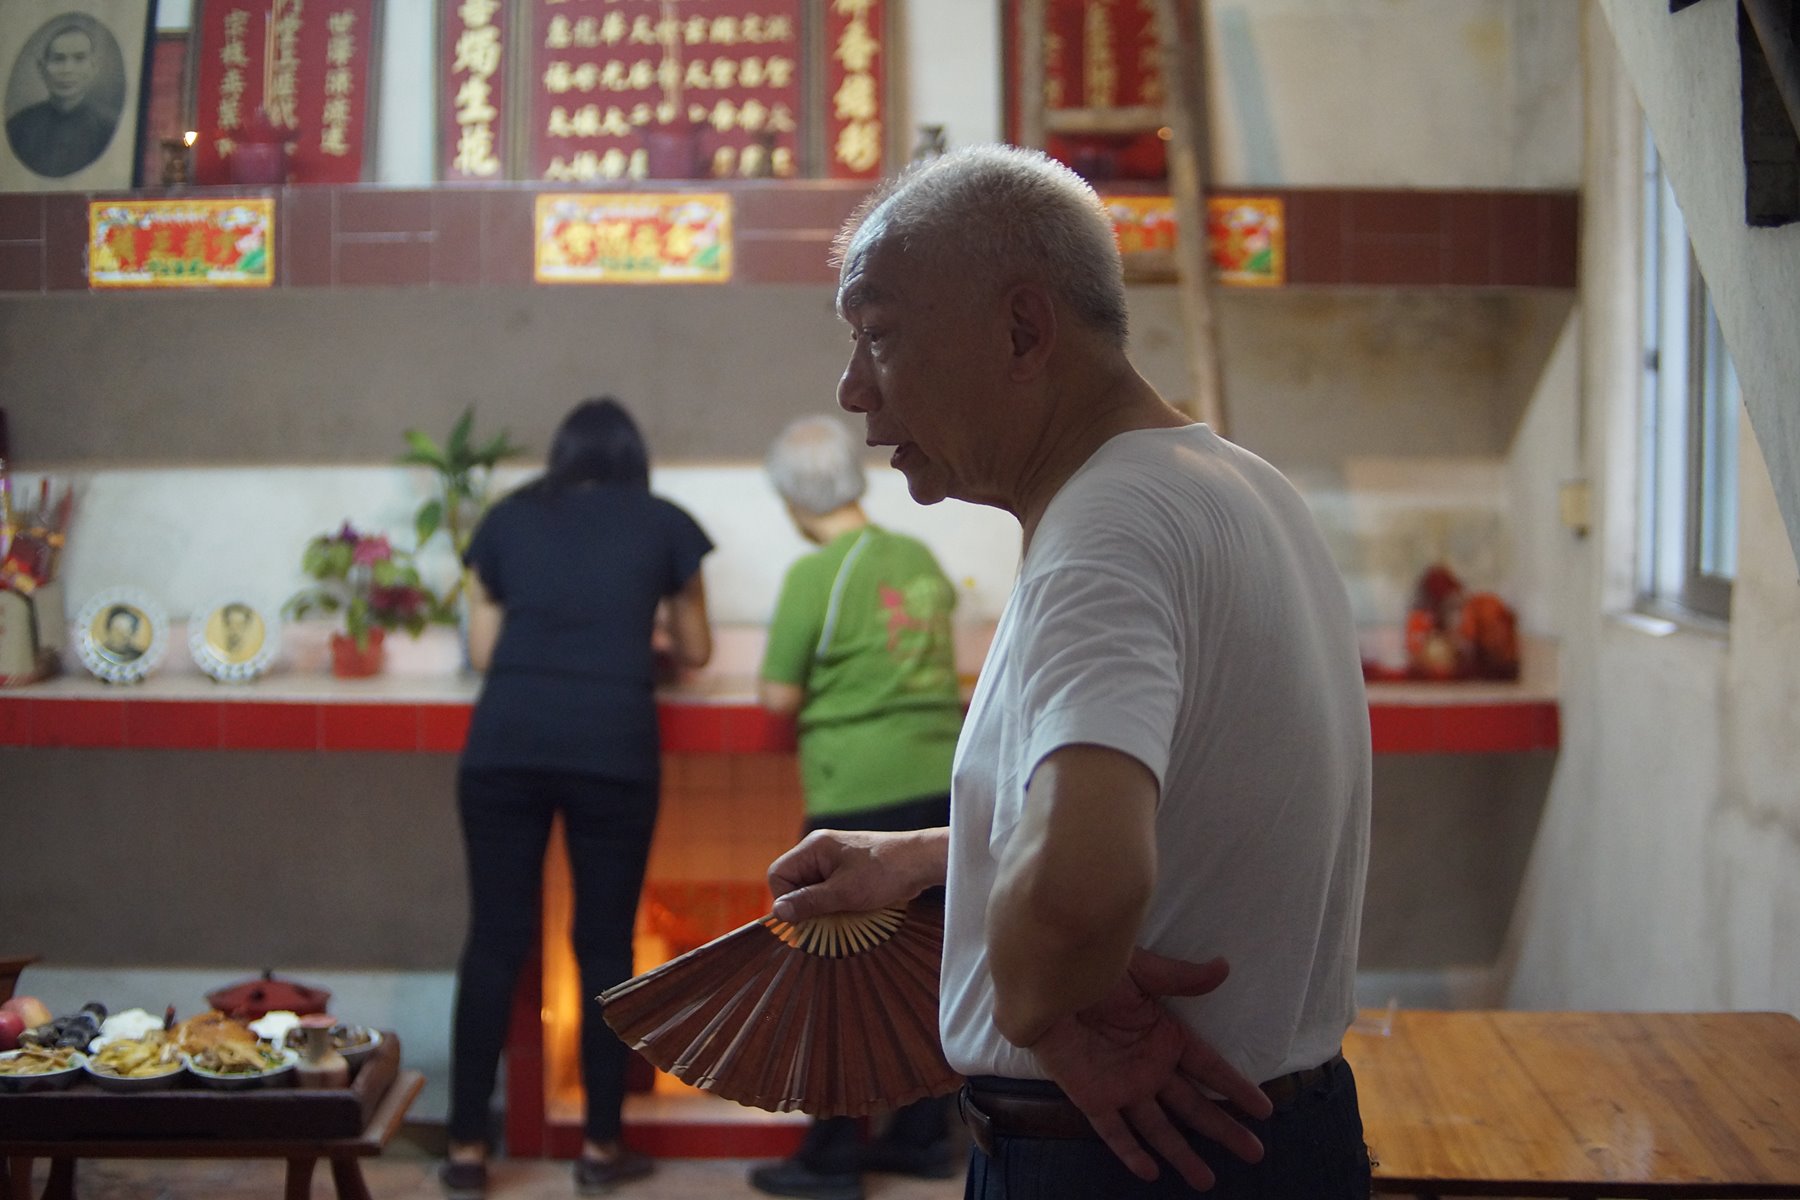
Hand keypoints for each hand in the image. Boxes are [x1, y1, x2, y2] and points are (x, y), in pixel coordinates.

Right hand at [767, 828, 946, 922]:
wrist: (922, 862)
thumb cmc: (884, 872)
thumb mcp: (844, 892)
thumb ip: (809, 902)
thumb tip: (778, 912)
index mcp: (813, 848)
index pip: (779, 875)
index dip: (785, 899)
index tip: (804, 918)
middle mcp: (820, 851)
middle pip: (794, 883)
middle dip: (806, 906)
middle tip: (824, 920)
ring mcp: (834, 861)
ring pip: (812, 890)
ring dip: (822, 908)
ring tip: (842, 915)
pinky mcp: (848, 871)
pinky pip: (829, 891)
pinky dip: (835, 904)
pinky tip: (851, 910)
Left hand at [1028, 951, 1270, 1189]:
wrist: (1048, 981)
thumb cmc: (1094, 969)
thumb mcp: (1144, 971)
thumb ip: (1182, 978)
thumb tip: (1224, 968)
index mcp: (1165, 1036)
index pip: (1210, 1069)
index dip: (1236, 1088)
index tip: (1264, 1109)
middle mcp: (1149, 1066)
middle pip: (1193, 1106)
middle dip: (1223, 1130)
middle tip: (1254, 1153)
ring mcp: (1122, 1085)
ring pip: (1159, 1127)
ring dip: (1182, 1153)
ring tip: (1207, 1181)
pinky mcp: (1093, 1096)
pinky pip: (1113, 1131)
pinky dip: (1130, 1152)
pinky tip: (1150, 1172)